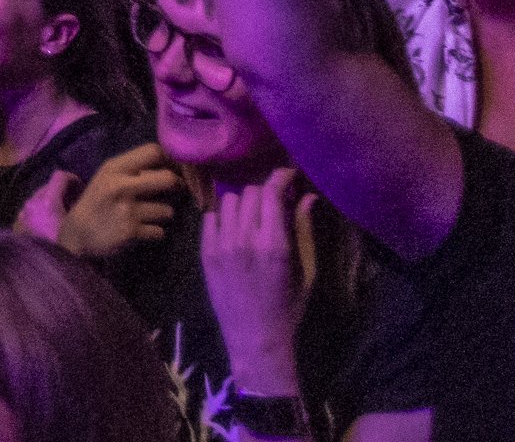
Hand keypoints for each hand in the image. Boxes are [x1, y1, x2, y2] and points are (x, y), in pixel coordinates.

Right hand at [51, 142, 183, 260]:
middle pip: (168, 178)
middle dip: (177, 186)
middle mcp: (121, 185)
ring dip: (163, 214)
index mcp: (115, 167)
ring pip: (168, 210)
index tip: (172, 169)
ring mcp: (127, 210)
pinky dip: (154, 233)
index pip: (154, 151)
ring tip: (150, 215)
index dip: (170, 160)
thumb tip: (172, 165)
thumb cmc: (98, 201)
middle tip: (175, 191)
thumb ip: (134, 168)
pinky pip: (159, 232)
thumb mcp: (108, 176)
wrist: (77, 234)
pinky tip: (143, 231)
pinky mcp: (131, 232)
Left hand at [200, 168, 317, 392]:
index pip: (271, 192)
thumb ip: (304, 230)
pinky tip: (234, 232)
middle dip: (265, 195)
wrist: (256, 338)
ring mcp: (222, 245)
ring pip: (229, 201)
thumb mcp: (305, 270)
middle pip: (250, 192)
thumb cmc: (288, 306)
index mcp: (274, 243)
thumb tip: (309, 195)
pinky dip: (223, 219)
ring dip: (244, 205)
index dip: (281, 177)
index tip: (288, 176)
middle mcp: (245, 239)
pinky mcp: (205, 253)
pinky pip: (210, 217)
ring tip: (253, 221)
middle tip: (274, 207)